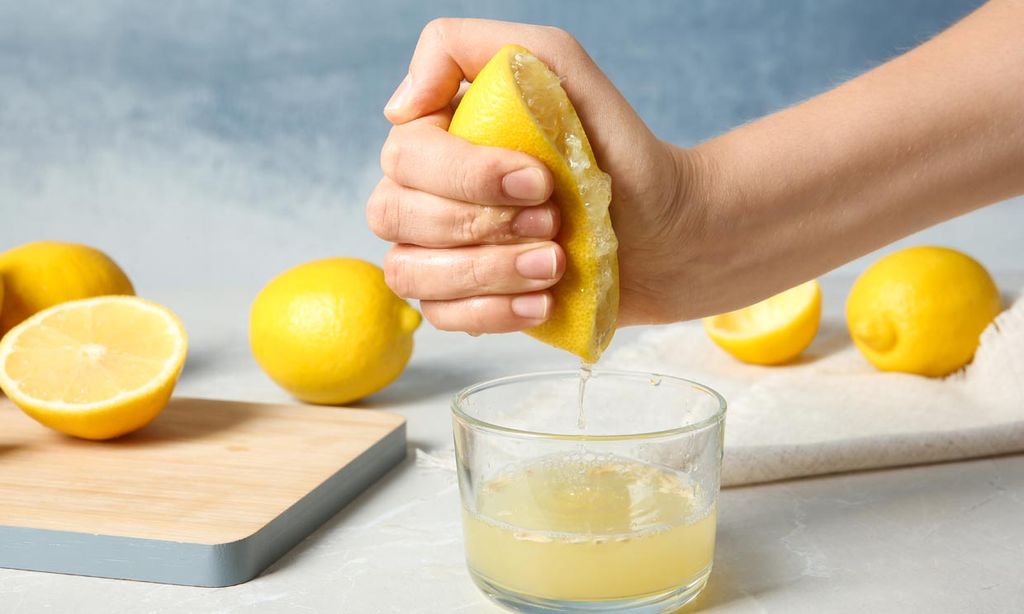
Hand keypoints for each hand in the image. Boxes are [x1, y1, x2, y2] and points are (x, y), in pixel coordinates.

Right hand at [368, 18, 702, 333]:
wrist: (665, 226)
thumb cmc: (613, 145)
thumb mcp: (557, 65)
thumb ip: (467, 48)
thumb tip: (397, 108)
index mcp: (437, 135)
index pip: (405, 154)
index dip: (466, 174)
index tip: (539, 180)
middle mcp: (425, 192)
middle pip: (394, 214)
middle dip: (481, 224)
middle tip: (553, 222)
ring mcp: (438, 251)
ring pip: (410, 271)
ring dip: (487, 271)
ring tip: (554, 264)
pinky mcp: (463, 301)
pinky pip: (440, 316)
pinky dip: (492, 312)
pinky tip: (543, 299)